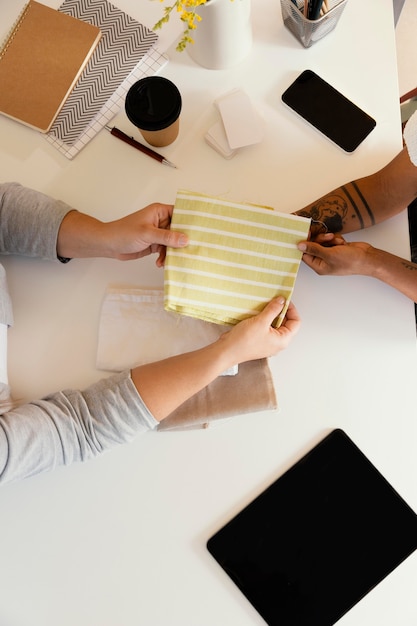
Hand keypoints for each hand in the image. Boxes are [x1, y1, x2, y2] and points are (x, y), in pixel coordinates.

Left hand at [57, 203, 187, 264]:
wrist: (109, 245)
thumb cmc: (124, 233)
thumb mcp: (148, 234)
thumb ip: (167, 237)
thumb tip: (185, 240)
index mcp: (159, 211)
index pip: (180, 213)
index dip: (190, 221)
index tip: (201, 230)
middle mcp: (161, 221)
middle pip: (179, 230)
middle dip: (182, 241)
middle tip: (190, 250)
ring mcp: (158, 233)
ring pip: (173, 242)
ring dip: (171, 252)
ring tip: (168, 260)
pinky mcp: (154, 244)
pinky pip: (165, 250)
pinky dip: (164, 257)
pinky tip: (160, 263)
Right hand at [218, 297, 300, 364]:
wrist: (227, 351)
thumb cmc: (244, 341)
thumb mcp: (261, 321)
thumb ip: (273, 309)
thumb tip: (282, 301)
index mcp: (283, 340)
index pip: (296, 322)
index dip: (291, 309)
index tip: (284, 300)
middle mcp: (278, 343)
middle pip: (286, 323)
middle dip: (281, 311)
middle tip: (273, 301)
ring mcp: (268, 342)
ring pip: (275, 324)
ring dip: (271, 314)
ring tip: (265, 306)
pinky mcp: (259, 340)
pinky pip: (266, 327)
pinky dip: (264, 319)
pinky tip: (257, 313)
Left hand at [298, 235, 372, 275]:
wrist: (367, 257)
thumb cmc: (350, 261)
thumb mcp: (329, 254)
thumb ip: (314, 249)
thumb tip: (299, 246)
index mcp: (318, 266)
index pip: (304, 254)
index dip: (304, 244)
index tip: (306, 233)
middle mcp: (323, 260)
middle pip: (313, 245)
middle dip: (320, 240)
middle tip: (328, 237)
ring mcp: (330, 253)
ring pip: (322, 240)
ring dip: (329, 238)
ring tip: (338, 242)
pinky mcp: (336, 247)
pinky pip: (330, 238)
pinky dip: (336, 238)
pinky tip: (343, 242)